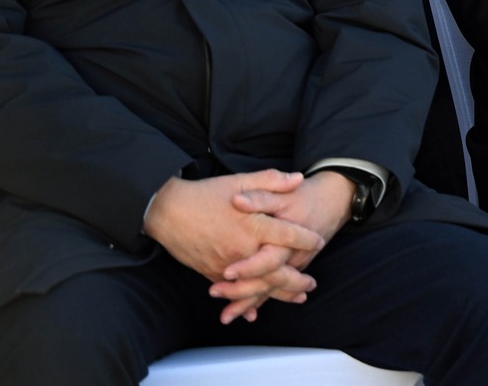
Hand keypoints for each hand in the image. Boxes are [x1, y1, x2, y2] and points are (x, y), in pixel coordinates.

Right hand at [142, 171, 327, 320]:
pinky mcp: (212, 274)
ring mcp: (226, 265)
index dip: (306, 239)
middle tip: (311, 284)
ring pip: (258, 286)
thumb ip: (271, 181)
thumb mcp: (240, 180)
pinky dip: (248, 302)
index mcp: (252, 224)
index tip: (319, 241)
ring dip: (278, 295)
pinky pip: (234, 292)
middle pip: (277, 270)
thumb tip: (298, 179)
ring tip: (296, 298)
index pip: (288, 235)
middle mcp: (242, 248)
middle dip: (297, 279)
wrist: (168, 211)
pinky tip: (257, 309)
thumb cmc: (206, 194)